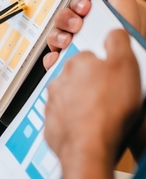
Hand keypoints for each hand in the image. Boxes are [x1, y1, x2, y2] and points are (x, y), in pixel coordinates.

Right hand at [44, 0, 139, 68]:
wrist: (123, 57)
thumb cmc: (126, 33)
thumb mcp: (125, 1)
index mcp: (93, 16)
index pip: (75, 4)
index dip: (77, 4)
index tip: (85, 8)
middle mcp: (82, 30)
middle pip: (61, 18)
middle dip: (66, 18)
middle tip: (77, 24)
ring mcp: (73, 45)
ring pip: (53, 35)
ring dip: (57, 35)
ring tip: (68, 40)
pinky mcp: (66, 61)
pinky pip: (51, 55)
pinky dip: (52, 54)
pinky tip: (62, 52)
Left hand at [44, 30, 140, 163]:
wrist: (88, 146)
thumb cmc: (107, 108)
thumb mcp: (125, 65)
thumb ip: (118, 42)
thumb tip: (114, 32)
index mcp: (76, 63)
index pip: (90, 55)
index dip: (105, 64)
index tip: (115, 73)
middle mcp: (59, 81)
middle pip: (78, 76)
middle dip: (93, 83)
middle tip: (112, 95)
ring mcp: (53, 103)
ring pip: (70, 97)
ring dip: (83, 102)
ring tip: (103, 113)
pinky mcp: (52, 124)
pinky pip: (65, 118)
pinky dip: (76, 121)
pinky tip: (91, 126)